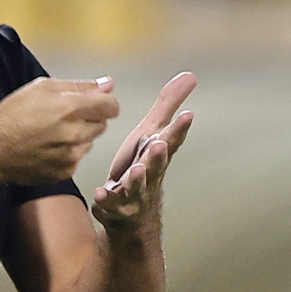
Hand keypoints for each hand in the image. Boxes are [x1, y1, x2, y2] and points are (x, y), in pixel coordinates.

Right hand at [0, 76, 118, 184]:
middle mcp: (76, 134)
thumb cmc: (12, 115)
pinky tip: (47, 148)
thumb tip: (108, 84)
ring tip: (51, 133)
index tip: (93, 103)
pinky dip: (67, 152)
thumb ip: (79, 86)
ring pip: (89, 141)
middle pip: (102, 124)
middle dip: (88, 118)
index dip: (103, 102)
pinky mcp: (66, 172)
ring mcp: (72, 156)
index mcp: (72, 108)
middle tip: (63, 116)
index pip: (111, 106)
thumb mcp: (42, 87)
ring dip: (78, 136)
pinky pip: (77, 158)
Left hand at [92, 72, 195, 228]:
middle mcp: (150, 174)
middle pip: (157, 165)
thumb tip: (190, 75)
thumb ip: (167, 106)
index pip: (171, 141)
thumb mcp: (152, 134)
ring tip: (136, 170)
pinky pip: (110, 203)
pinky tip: (100, 193)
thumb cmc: (142, 165)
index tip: (188, 115)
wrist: (133, 216)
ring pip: (138, 187)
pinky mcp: (115, 207)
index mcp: (157, 154)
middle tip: (160, 144)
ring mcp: (134, 193)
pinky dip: (106, 199)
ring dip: (137, 179)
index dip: (179, 129)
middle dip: (158, 155)